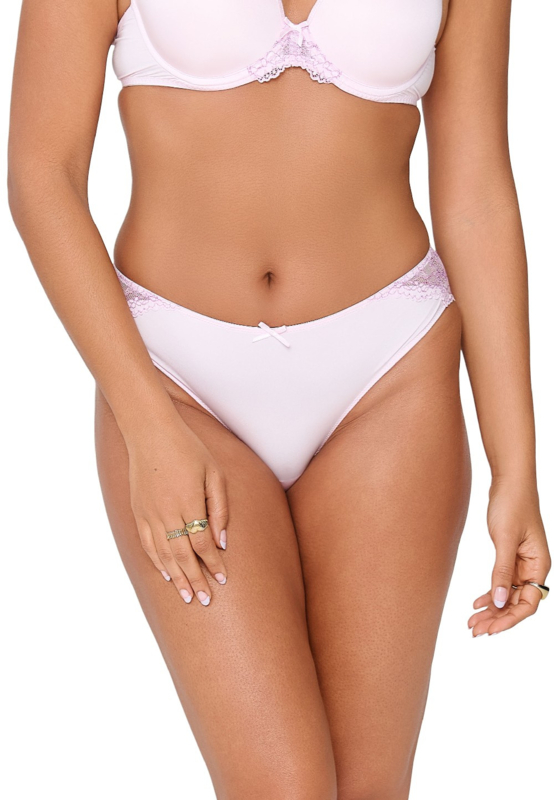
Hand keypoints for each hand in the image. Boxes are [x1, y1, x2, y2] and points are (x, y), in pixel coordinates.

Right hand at [127, 413, 228, 606]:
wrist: (150, 433)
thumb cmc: (188, 450)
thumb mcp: (214, 473)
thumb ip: (220, 508)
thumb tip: (222, 541)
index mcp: (189, 504)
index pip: (203, 544)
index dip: (213, 564)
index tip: (223, 580)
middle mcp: (167, 514)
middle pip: (183, 556)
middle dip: (196, 580)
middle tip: (206, 601)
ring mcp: (149, 514)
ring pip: (163, 555)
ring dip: (176, 578)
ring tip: (187, 596)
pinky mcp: (137, 512)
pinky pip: (146, 545)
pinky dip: (156, 562)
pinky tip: (166, 574)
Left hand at [468, 477, 550, 635]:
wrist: (509, 482)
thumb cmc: (512, 505)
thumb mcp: (504, 539)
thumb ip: (502, 571)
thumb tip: (500, 601)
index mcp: (539, 565)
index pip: (528, 603)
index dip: (509, 619)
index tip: (490, 629)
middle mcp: (534, 568)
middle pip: (517, 603)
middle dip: (497, 619)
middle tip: (474, 630)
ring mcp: (523, 563)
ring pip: (508, 594)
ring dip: (492, 609)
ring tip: (472, 622)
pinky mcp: (511, 556)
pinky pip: (503, 582)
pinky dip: (491, 593)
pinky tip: (477, 603)